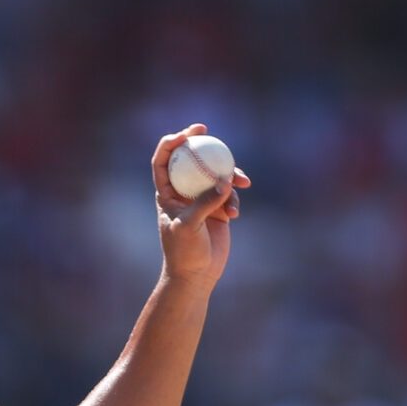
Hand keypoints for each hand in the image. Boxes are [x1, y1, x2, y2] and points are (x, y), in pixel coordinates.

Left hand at [152, 123, 248, 290]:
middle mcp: (183, 192)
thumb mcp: (189, 226)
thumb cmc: (184, 252)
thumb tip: (224, 181)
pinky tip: (234, 214)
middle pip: (191, 159)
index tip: (186, 134)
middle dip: (199, 141)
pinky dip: (234, 198)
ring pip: (215, 173)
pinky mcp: (218, 208)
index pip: (163, 161)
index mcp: (166, 193)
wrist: (197, 275)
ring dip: (229, 175)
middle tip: (208, 130)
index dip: (171, 143)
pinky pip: (229, 192)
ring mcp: (201, 198)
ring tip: (243, 182)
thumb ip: (205, 202)